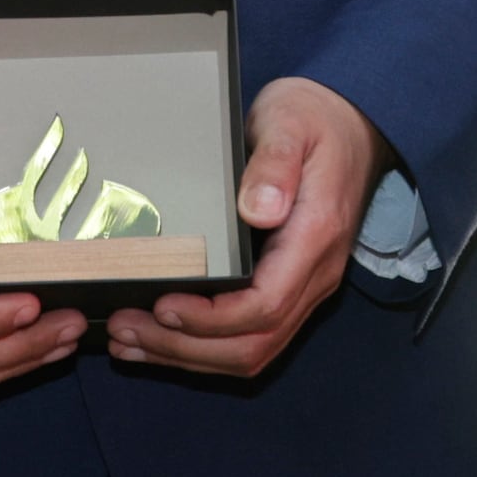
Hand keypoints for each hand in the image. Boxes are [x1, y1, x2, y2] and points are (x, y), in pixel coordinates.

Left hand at [108, 76, 383, 380]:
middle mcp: (315, 274)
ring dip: (189, 355)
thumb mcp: (290, 124)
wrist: (351, 123)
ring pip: (252, 349)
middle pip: (253, 342)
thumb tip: (260, 209)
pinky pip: (252, 336)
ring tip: (130, 341)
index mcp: (314, 238)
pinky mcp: (290, 287)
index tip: (163, 306)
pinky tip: (162, 340)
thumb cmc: (315, 120)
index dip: (211, 319)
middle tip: (125, 330)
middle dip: (185, 347)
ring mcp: (305, 286)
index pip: (265, 305)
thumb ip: (274, 165)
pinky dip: (204, 348)